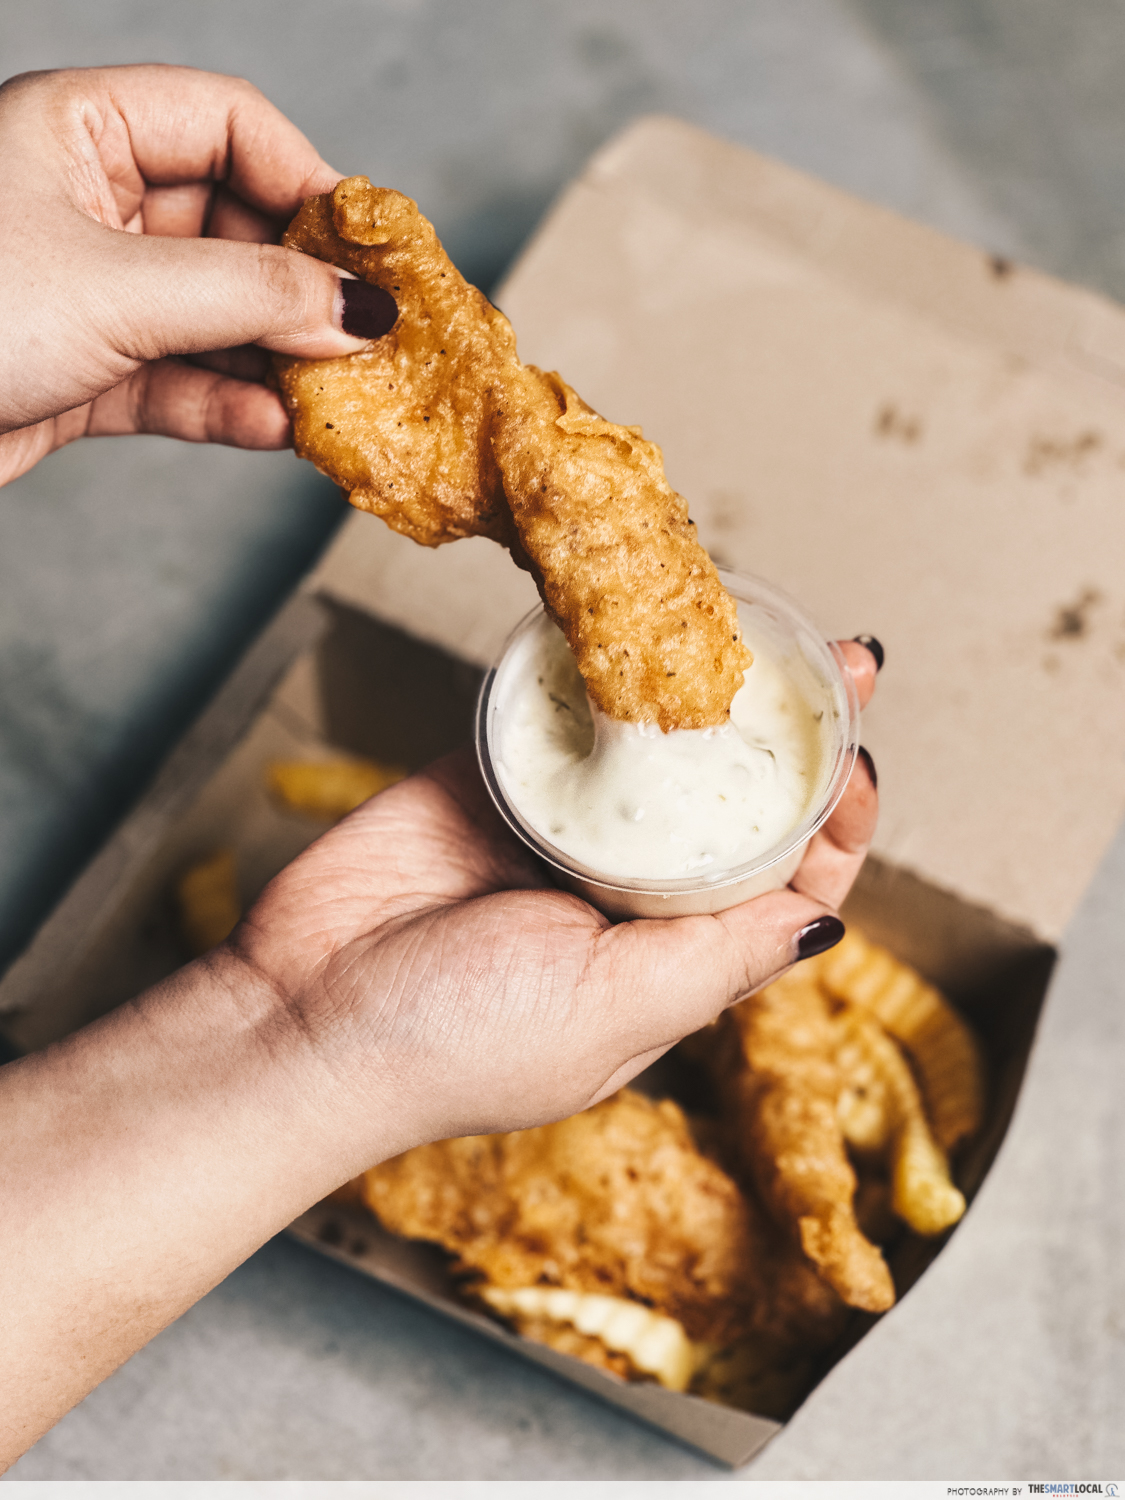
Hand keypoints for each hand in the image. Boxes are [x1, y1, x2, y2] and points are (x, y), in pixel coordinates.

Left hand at [0, 64, 374, 487]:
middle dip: (300, 290)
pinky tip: (275, 429)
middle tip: (367, 340)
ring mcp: (90, 290)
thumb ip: (252, 296)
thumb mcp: (117, 289)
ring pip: (215, 316)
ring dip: (276, 361)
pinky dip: (231, 406)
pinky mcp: (87, 373)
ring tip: (334, 399)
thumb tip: (361, 307)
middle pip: (235, 228)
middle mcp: (89, 202)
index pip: (229, 125)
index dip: (308, 182)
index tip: (368, 252)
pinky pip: (182, 381)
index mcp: (82, 130)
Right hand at [231, 639, 880, 1155]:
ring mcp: (558, 831)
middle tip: (842, 661)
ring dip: (711, 694)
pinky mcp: (491, 780)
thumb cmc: (455, 1044)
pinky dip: (596, 675)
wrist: (302, 1012)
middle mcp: (625, 893)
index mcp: (670, 961)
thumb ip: (719, 959)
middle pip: (733, 806)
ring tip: (763, 626)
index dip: (835, 824)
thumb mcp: (612, 1012)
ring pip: (656, 752)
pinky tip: (644, 628)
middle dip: (792, 739)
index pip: (783, 887)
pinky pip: (557, 716)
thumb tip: (825, 923)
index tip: (858, 758)